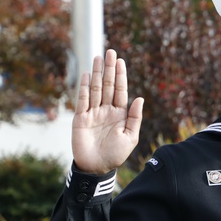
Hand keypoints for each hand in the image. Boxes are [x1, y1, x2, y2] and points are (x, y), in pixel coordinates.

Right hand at [72, 49, 143, 173]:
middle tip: (110, 52)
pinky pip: (82, 100)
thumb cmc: (115, 154)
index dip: (120, 76)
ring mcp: (93, 113)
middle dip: (109, 69)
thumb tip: (139, 98)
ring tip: (98, 57)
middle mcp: (106, 110)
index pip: (120, 90)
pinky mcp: (80, 118)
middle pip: (107, 85)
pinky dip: (83, 87)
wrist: (96, 168)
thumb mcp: (130, 137)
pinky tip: (85, 74)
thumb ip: (135, 118)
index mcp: (120, 114)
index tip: (120, 61)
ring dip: (96, 73)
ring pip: (95, 89)